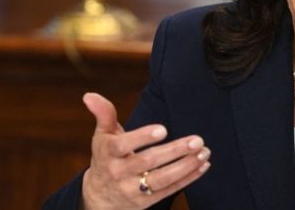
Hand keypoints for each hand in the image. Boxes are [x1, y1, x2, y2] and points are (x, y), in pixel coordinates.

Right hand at [80, 93, 209, 209]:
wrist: (98, 196)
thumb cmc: (106, 157)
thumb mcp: (102, 136)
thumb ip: (103, 114)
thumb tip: (89, 95)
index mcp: (108, 153)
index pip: (123, 145)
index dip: (142, 137)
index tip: (162, 129)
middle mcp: (119, 172)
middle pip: (148, 162)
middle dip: (174, 151)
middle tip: (197, 140)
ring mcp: (132, 190)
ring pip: (161, 180)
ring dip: (186, 166)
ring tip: (204, 152)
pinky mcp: (145, 202)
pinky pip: (169, 190)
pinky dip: (188, 179)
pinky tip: (203, 165)